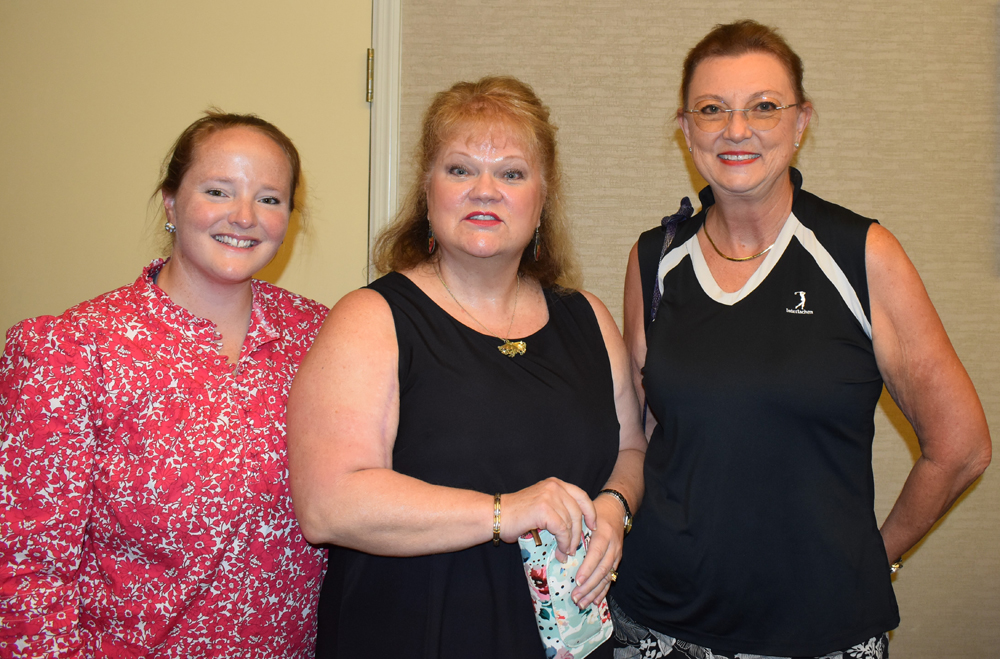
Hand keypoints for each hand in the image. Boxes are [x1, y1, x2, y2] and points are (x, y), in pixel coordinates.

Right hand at [499, 477, 596, 559]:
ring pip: (571, 523)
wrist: (496, 516)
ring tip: (566, 553)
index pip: (581, 496)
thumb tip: (575, 531)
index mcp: (555, 484)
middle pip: (578, 511)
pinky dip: (564, 543)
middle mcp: (555, 487)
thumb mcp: (541, 506)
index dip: (590, 512)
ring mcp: (550, 496)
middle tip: (576, 548)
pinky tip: (560, 551)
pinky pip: (563, 530)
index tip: (594, 527)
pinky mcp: (545, 509)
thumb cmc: (515, 516)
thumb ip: (558, 511)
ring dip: (571, 541)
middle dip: (580, 532)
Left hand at [571, 493, 623, 608]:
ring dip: (594, 592)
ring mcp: (617, 554)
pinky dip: (603, 591)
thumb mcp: (583, 517)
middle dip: (588, 586)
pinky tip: (595, 601)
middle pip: (602, 569)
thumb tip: (557, 551)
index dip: (587, 569)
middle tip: (575, 597)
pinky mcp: (617, 560)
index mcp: (603, 534)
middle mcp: (612, 546)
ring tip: (582, 603)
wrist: (614, 509)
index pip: (596, 554)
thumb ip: (573, 531)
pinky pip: (610, 578)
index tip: (577, 581)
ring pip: (607, 577)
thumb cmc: (593, 513)